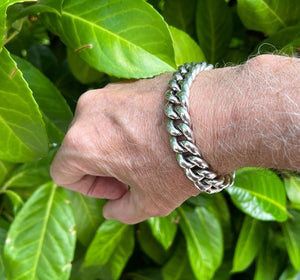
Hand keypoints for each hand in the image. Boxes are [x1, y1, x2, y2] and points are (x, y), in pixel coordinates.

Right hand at [50, 73, 199, 223]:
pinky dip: (127, 128)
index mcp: (81, 141)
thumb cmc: (179, 162)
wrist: (216, 115)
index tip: (118, 190)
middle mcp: (88, 110)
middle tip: (134, 176)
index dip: (88, 188)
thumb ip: (122, 212)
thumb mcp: (150, 201)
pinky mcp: (129, 83)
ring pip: (99, 128)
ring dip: (115, 147)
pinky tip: (156, 136)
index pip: (63, 173)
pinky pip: (117, 112)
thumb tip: (112, 210)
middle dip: (102, 168)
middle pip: (80, 148)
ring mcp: (109, 92)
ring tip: (147, 156)